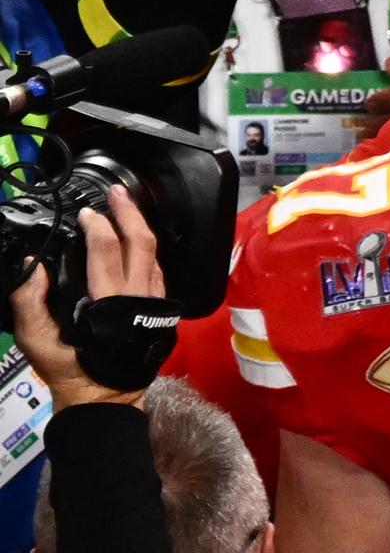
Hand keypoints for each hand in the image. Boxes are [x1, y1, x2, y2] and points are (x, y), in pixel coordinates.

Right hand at [10, 186, 163, 409]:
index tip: (84, 213)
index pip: (106, 249)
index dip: (96, 225)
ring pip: (154, 254)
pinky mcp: (159, 307)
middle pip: (141, 242)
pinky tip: (134, 240)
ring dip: (140, 227)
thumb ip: (29, 302)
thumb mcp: (38, 341)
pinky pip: (157, 269)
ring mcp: (154, 300)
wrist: (106, 398)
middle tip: (116, 192)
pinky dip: (145, 249)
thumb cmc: (71, 370)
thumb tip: (31, 267)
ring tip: (125, 208)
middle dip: (129, 212)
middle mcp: (139, 295)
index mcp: (110, 300)